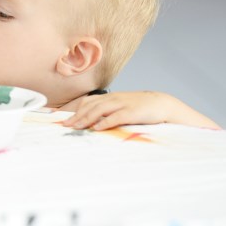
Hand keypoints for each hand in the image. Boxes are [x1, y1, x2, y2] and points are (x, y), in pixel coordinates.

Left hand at [62, 91, 219, 130]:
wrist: (162, 103)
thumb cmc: (139, 107)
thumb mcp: (121, 107)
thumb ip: (108, 112)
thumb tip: (92, 122)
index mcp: (110, 98)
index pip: (88, 102)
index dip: (75, 110)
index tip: (63, 120)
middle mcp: (113, 99)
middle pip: (90, 106)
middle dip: (76, 116)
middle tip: (65, 126)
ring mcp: (122, 104)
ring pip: (99, 109)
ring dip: (86, 119)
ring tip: (76, 127)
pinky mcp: (132, 112)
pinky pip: (116, 116)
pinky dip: (105, 122)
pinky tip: (97, 128)